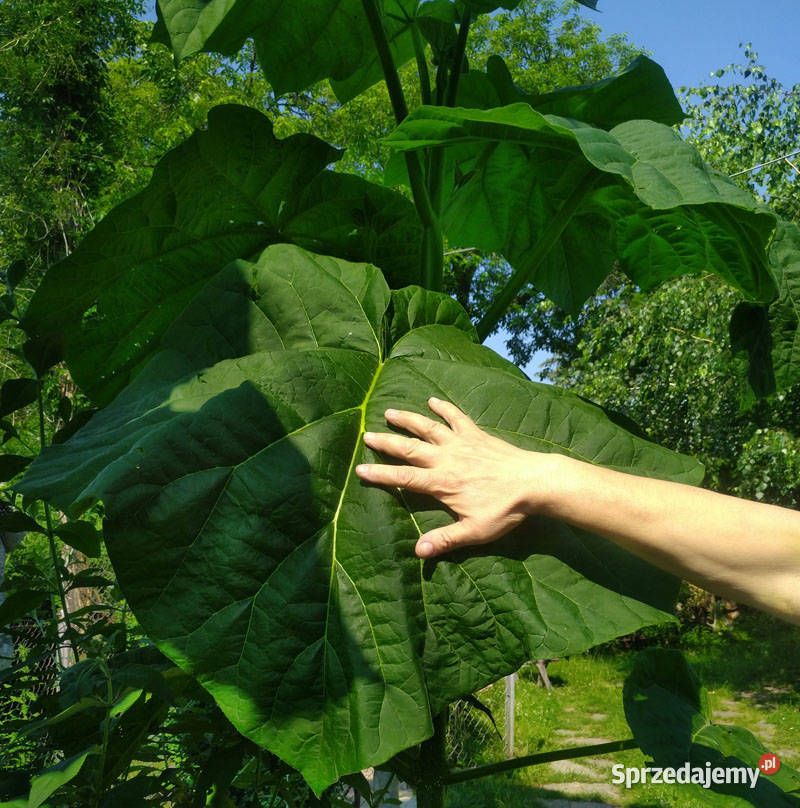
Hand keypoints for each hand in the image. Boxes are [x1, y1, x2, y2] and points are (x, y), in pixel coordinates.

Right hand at [355, 397, 554, 557]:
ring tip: (389, 412)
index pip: (404, 478)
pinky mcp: (476, 434)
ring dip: (408, 419)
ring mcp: (461, 443)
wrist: (534, 482)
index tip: (360, 469)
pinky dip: (444, 407)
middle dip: (386, 442)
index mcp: (442, 483)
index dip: (380, 474)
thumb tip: (418, 552)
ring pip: (428, 427)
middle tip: (366, 434)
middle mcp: (446, 459)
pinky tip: (433, 400)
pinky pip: (456, 417)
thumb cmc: (505, 509)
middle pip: (410, 448)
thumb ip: (445, 540)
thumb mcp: (474, 531)